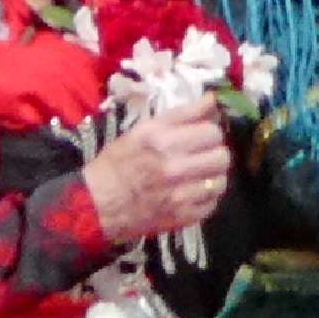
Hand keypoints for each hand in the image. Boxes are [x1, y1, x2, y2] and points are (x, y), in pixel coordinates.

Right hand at [83, 101, 231, 244]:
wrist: (96, 205)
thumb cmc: (117, 163)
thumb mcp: (142, 130)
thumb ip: (181, 115)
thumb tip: (214, 100)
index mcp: (161, 139)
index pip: (212, 130)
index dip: (209, 131)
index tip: (202, 135)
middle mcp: (173, 165)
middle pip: (222, 155)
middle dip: (214, 153)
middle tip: (202, 155)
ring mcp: (180, 194)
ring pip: (221, 180)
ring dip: (212, 176)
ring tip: (198, 175)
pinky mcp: (183, 217)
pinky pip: (212, 203)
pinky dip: (205, 197)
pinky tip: (191, 192)